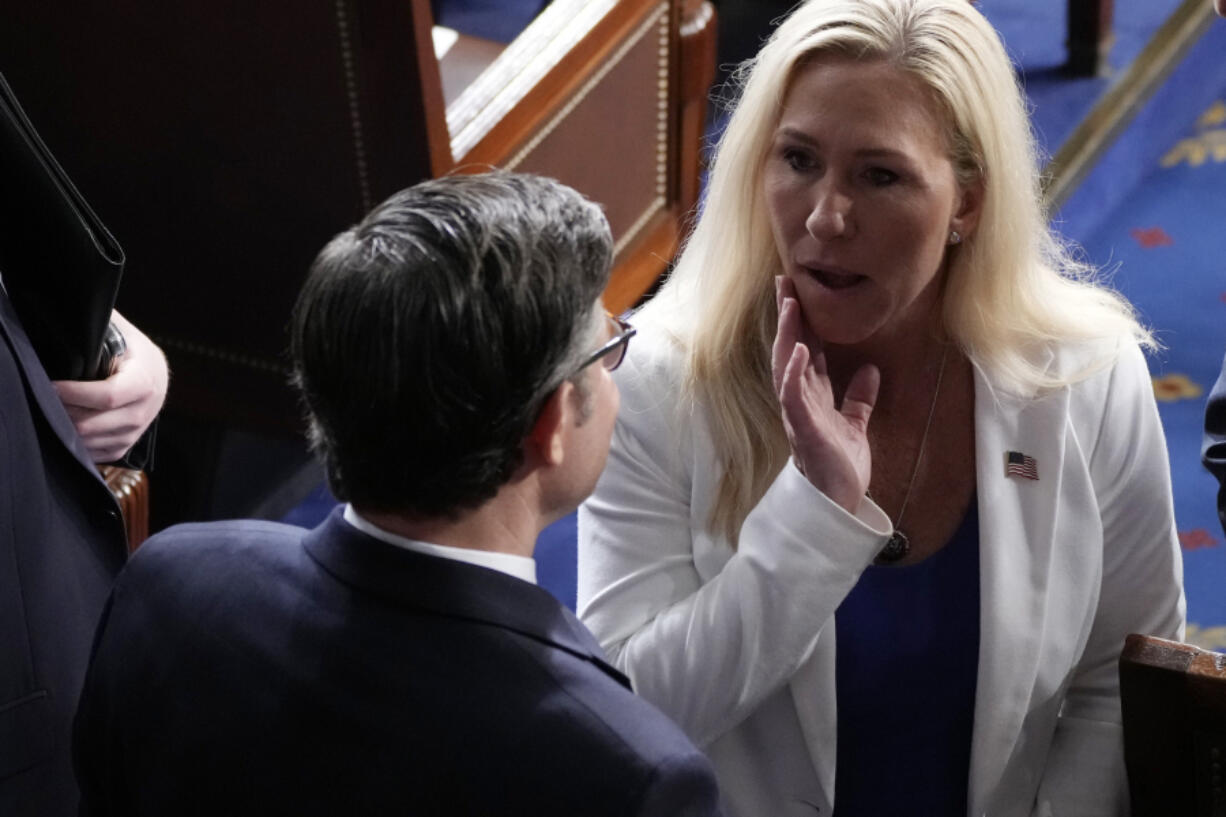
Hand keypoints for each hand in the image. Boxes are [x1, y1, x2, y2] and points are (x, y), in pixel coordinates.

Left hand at [53, 310, 168, 462]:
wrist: (155, 372)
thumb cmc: (130, 348)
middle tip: (42, 399)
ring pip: (94, 441)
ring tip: (51, 412)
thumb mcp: (119, 332)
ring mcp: (138, 430)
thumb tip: (67, 315)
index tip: (50, 385)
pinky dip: (79, 444)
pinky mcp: (129, 444)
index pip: (108, 396)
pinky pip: (99, 452)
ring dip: (67, 430)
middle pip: (95, 424)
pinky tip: (66, 427)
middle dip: (63, 412)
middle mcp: (146, 409)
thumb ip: (99, 326)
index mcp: (145, 380)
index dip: (74, 394)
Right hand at [772, 276, 878, 511]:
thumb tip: (870, 370)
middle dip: (787, 316)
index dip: (802, 321)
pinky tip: (798, 349)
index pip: (804, 350)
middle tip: (784, 281)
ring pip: (786, 365)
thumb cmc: (840, 466)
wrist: (840, 502)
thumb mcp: (855, 424)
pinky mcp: (804, 428)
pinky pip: (794, 395)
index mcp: (812, 396)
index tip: (798, 290)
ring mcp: (798, 413)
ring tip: (790, 304)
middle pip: (790, 349)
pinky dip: (794, 371)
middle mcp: (800, 399)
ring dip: (787, 334)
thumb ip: (859, 398)